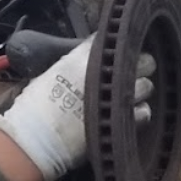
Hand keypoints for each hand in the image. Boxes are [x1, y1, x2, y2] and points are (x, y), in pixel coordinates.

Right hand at [0, 40, 154, 180]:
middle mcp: (105, 72)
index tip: (114, 54)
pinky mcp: (122, 120)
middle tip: (128, 76)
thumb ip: (72, 66)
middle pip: (142, 60)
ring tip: (126, 99)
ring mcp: (117, 96)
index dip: (115, 47)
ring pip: (146, 86)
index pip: (111, 40)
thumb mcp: (49, 76)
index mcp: (83, 57)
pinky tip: (127, 116)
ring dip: (138, 91)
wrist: (34, 140)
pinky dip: (139, 114)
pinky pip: (144, 112)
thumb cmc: (33, 109)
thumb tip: (86, 66)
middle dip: (138, 67)